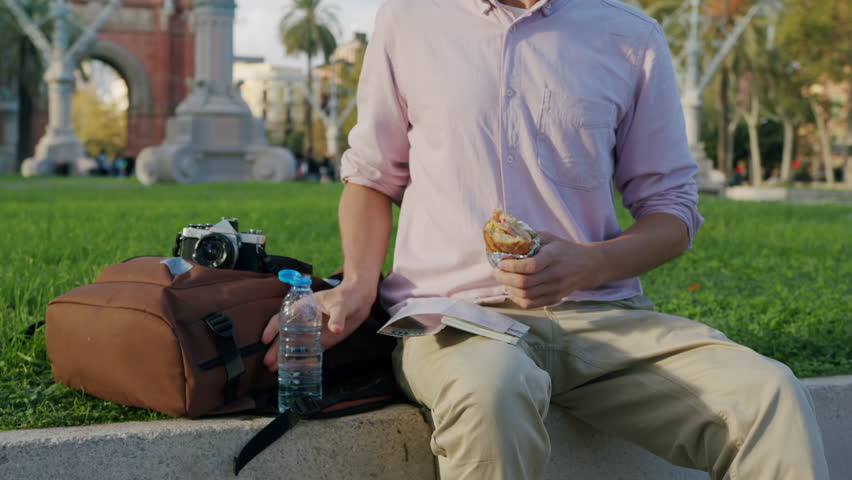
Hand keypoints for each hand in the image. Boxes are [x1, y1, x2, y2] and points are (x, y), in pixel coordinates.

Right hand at [262, 281, 376, 371]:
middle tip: (267, 362)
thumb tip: (336, 329)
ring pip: (294, 345)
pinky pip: (308, 352)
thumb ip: (337, 317)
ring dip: (284, 356)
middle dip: (275, 349)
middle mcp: (304, 321)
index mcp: (303, 308)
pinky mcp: (322, 341)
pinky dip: (300, 360)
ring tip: (273, 368)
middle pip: (285, 335)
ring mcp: (312, 332)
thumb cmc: (347, 297)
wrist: (360, 301)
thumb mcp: (340, 305)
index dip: (272, 329)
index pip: (282, 318)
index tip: (264, 340)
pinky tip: (293, 369)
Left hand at [492, 232, 606, 308]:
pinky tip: (513, 290)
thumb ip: (529, 238)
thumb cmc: (564, 249)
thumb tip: (505, 240)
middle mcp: (555, 275)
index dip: (512, 266)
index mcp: (553, 257)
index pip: (530, 266)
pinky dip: (518, 299)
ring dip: (509, 289)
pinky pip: (531, 304)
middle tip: (498, 272)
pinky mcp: (555, 298)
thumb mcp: (549, 238)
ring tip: (504, 280)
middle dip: (505, 278)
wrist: (588, 265)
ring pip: (526, 295)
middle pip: (525, 283)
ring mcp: (555, 289)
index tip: (502, 262)